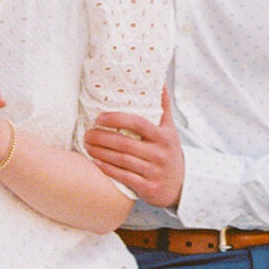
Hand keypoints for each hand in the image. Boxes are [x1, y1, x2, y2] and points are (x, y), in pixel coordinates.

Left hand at [84, 91, 184, 209]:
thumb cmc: (169, 153)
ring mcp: (154, 172)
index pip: (138, 123)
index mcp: (163, 136)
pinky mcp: (148, 188)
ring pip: (122, 160)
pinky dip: (108, 169)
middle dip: (103, 138)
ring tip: (87, 146)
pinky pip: (123, 177)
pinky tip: (95, 163)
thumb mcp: (170, 130)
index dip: (117, 119)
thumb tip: (160, 80)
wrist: (181, 186)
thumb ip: (163, 106)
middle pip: (125, 143)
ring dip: (101, 153)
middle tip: (87, 133)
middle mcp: (159, 154)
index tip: (99, 118)